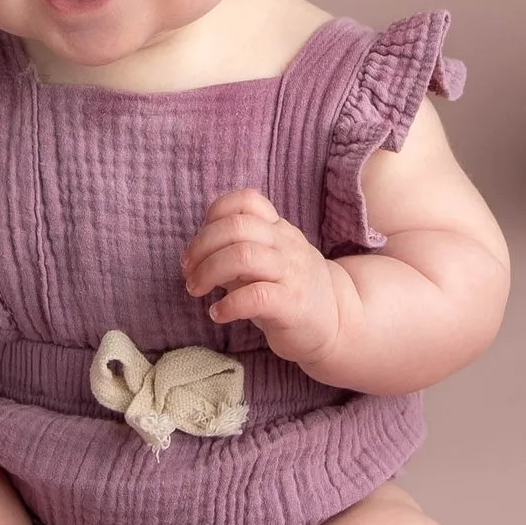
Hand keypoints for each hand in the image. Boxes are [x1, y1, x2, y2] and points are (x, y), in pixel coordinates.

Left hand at [180, 188, 346, 366]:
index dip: (214, 216)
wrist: (337, 323)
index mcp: (278, 230)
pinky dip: (228, 305)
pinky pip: (254, 296)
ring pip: (243, 256)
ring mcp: (292, 273)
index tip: (199, 244)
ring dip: (208, 272)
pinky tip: (218, 314)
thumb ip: (237, 252)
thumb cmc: (290, 291)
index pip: (246, 201)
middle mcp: (286, 245)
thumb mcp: (266, 263)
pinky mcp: (292, 304)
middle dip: (202, 247)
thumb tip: (196, 254)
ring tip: (196, 290)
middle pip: (237, 226)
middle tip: (189, 272)